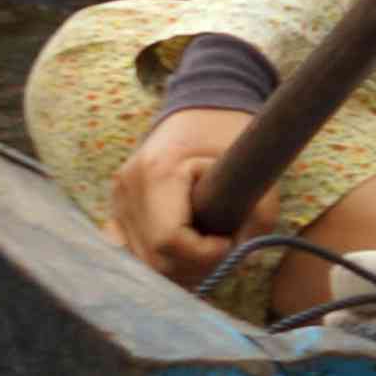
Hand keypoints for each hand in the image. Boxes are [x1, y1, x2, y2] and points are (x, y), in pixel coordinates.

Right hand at [107, 104, 253, 288]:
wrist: (203, 106)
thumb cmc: (231, 134)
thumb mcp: (256, 169)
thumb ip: (257, 218)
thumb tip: (239, 257)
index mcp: (157, 172)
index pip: (169, 240)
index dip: (203, 254)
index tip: (229, 242)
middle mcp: (127, 187)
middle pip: (153, 259)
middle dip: (194, 267)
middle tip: (224, 249)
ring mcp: (117, 199)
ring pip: (141, 262)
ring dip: (178, 269)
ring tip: (207, 250)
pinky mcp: (117, 209)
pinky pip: (132, 252)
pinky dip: (159, 261)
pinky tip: (185, 253)